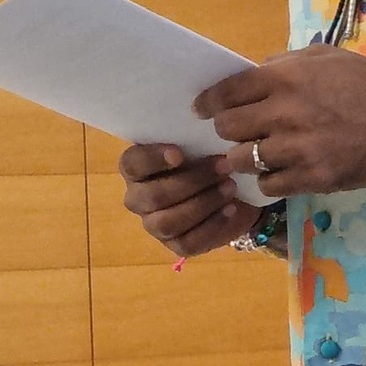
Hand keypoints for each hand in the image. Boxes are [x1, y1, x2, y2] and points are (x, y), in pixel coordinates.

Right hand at [118, 144, 260, 257]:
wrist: (232, 190)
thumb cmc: (206, 157)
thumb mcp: (200, 141)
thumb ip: (193, 135)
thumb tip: (205, 120)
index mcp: (136, 168)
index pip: (132, 164)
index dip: (153, 159)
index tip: (179, 153)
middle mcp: (138, 198)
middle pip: (154, 196)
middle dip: (192, 181)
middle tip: (224, 166)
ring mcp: (154, 225)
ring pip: (168, 222)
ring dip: (203, 203)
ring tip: (229, 187)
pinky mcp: (176, 245)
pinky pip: (188, 242)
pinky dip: (212, 225)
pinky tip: (231, 208)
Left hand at [193, 46, 365, 196]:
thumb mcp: (327, 56)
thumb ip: (287, 63)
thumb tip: (257, 74)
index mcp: (285, 79)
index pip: (227, 92)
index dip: (208, 102)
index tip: (202, 110)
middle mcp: (285, 113)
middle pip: (228, 128)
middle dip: (226, 131)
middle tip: (235, 134)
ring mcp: (297, 149)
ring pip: (243, 161)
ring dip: (245, 158)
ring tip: (253, 157)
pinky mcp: (312, 178)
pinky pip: (270, 186)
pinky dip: (269, 180)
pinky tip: (279, 173)